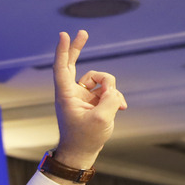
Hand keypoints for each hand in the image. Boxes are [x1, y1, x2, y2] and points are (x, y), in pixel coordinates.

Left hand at [51, 31, 127, 169]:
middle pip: (73, 64)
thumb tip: (112, 88)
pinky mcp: (92, 101)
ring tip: (115, 106)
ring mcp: (82, 96)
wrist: (82, 152)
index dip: (63, 51)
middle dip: (78, 48)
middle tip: (82, 32)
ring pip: (100, 80)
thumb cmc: (85, 138)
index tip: (63, 35)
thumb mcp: (102, 118)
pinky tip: (121, 108)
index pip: (62, 68)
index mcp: (66, 95)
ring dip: (112, 89)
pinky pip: (107, 91)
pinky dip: (115, 97)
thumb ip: (110, 98)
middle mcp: (72, 92)